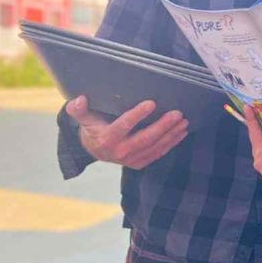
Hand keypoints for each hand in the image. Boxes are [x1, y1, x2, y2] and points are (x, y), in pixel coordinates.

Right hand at [65, 95, 188, 169]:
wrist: (95, 150)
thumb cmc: (92, 128)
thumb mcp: (83, 118)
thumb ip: (79, 109)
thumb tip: (78, 100)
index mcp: (107, 139)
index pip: (124, 125)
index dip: (137, 115)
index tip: (151, 103)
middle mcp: (120, 151)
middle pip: (145, 138)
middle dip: (163, 126)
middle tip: (177, 113)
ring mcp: (132, 159)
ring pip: (155, 147)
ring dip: (171, 134)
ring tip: (183, 121)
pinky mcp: (140, 163)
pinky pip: (158, 153)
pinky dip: (171, 143)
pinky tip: (182, 132)